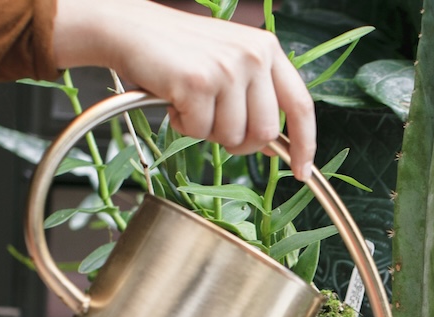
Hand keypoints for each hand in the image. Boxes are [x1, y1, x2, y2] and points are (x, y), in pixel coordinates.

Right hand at [52, 0, 316, 179]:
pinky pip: (199, 131)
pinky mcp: (199, 82)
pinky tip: (174, 99)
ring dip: (207, 131)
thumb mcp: (230, 64)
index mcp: (267, 49)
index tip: (302, 171)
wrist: (128, 27)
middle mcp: (254, 55)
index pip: (300, 105)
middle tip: (214, 126)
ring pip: (232, 136)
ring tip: (190, 103)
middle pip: (265, 132)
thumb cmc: (178, 51)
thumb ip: (256, 98)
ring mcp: (227, 68)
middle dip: (239, 142)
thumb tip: (275, 146)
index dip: (305, 144)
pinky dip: (182, 125)